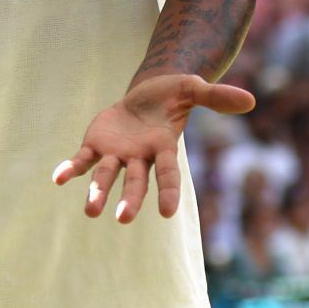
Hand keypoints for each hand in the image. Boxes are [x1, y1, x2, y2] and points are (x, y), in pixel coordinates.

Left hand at [53, 73, 256, 222]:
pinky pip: (82, 160)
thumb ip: (217, 97)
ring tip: (90, 211)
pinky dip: (71, 169)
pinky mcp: (97, 145)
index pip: (168, 173)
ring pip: (106, 176)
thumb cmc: (173, 94)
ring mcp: (117, 154)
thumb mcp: (194, 89)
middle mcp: (140, 157)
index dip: (168, 192)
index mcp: (164, 148)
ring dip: (98, 192)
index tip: (166, 213)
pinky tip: (58, 178)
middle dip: (130, 199)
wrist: (147, 94)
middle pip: (136, 181)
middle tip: (122, 218)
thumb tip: (250, 100)